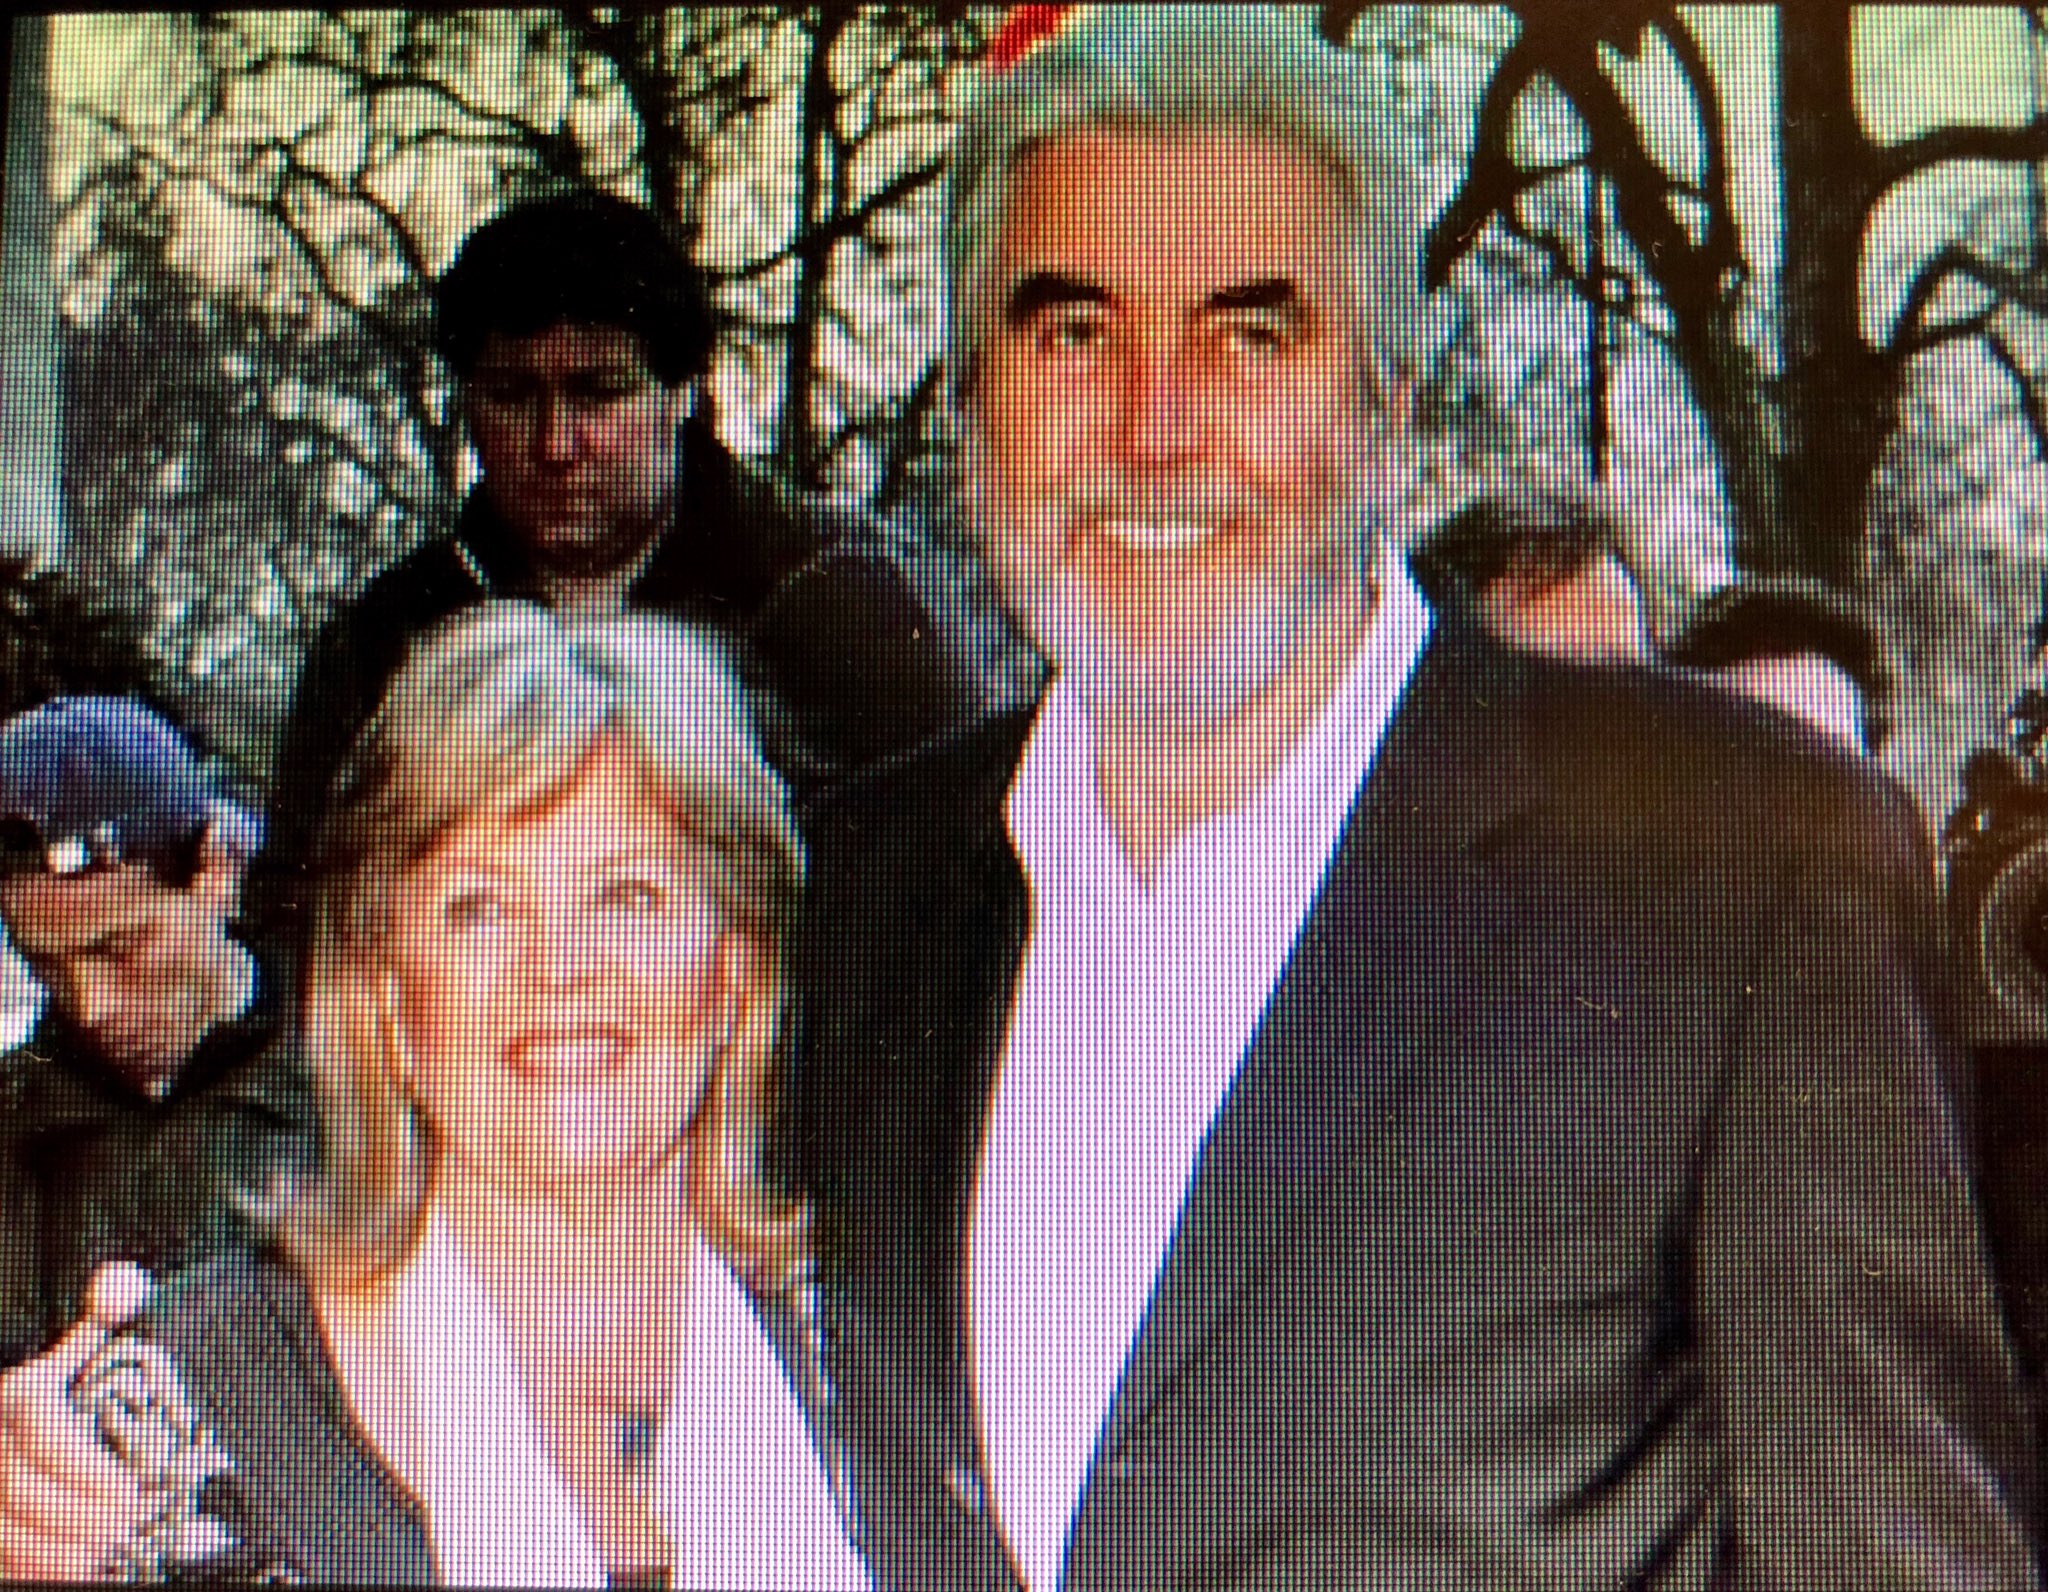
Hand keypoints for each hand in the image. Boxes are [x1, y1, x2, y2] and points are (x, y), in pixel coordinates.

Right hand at [0, 1263, 160, 1578]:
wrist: (5, 1426)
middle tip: (126, 1532)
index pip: (44, 1433)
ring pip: (2, 1530)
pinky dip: (32, 1571)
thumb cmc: (47, 1395)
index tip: (131, 1494)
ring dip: (54, 1552)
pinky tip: (72, 1576)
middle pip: (22, 1489)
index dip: (86, 1469)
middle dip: (78, 1517)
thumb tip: (124, 1285)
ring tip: (103, 1558)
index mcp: (15, 1397)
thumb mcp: (72, 1357)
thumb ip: (101, 1320)